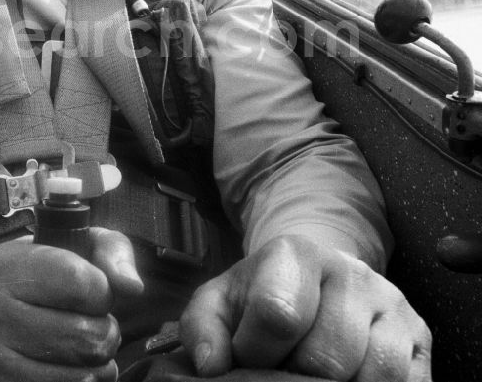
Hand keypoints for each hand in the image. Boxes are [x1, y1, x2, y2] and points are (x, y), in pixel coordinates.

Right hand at [0, 228, 143, 381]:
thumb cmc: (29, 284)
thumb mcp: (64, 248)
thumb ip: (109, 251)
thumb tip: (132, 287)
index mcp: (6, 268)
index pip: (82, 283)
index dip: (102, 292)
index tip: (91, 293)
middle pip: (88, 338)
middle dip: (104, 333)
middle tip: (91, 326)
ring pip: (83, 377)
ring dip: (97, 365)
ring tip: (83, 350)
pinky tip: (68, 370)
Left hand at [179, 235, 431, 380]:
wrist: (312, 277)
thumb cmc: (260, 294)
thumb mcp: (219, 301)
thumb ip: (202, 328)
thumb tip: (212, 366)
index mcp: (296, 254)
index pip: (279, 315)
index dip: (255, 352)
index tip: (246, 357)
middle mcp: (351, 271)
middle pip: (328, 356)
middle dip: (295, 376)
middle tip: (281, 371)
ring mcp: (391, 302)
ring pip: (375, 373)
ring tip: (310, 378)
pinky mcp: (420, 335)